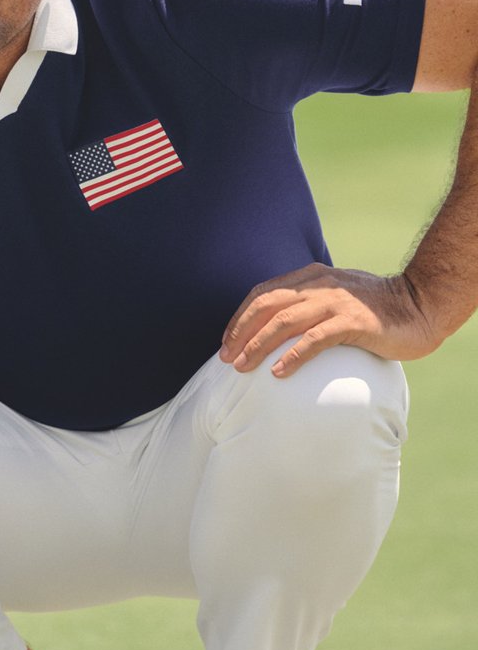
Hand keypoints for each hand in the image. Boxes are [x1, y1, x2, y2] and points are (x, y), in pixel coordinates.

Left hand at [219, 263, 440, 376]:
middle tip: (227, 358)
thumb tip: (278, 327)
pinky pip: (314, 339)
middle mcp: (319, 285)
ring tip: (243, 367)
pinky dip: (293, 355)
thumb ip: (310, 303)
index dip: (240, 317)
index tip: (227, 341)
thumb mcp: (337, 296)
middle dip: (241, 333)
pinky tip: (278, 372)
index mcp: (311, 277)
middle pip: (266, 306)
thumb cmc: (377, 307)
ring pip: (284, 322)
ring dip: (258, 345)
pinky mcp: (353, 322)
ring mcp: (336, 302)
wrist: (422, 304)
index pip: (263, 293)